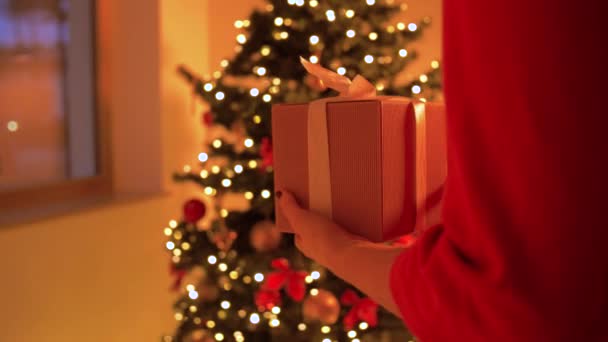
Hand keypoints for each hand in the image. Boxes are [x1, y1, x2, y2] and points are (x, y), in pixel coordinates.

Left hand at [276, 189, 404, 316]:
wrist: (352, 255)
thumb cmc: (323, 240)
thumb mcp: (301, 220)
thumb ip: (290, 207)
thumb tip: (280, 193)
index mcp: (307, 246)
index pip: (298, 232)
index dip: (298, 218)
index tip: (301, 203)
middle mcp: (322, 250)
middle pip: (318, 229)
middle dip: (320, 215)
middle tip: (323, 196)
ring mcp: (340, 249)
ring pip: (337, 229)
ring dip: (339, 217)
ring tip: (341, 198)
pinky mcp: (355, 245)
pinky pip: (353, 230)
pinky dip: (354, 221)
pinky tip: (356, 209)